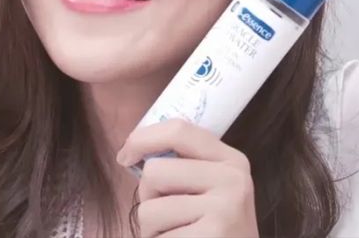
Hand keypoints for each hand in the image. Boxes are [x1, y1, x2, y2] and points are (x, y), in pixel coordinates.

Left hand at [116, 118, 259, 237]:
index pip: (178, 130)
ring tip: (176, 234)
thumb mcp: (210, 189)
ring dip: (151, 229)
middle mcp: (233, 181)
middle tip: (167, 217)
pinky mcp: (211, 236)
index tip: (125, 156)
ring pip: (148, 210)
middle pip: (154, 171)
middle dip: (148, 197)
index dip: (142, 138)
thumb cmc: (212, 229)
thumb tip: (133, 150)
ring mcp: (225, 210)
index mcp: (231, 161)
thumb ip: (184, 165)